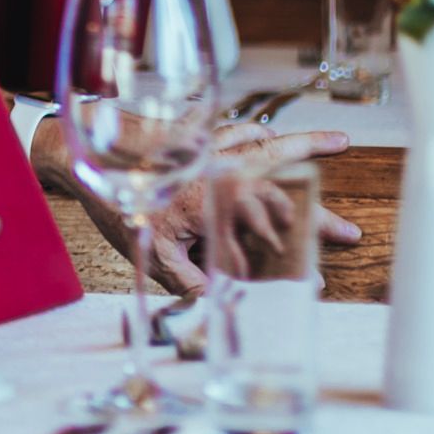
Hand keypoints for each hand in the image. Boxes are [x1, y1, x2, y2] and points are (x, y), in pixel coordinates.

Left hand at [38, 121, 361, 293]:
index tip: (315, 285)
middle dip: (318, 214)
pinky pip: (241, 126)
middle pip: (283, 191)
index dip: (289, 266)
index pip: (264, 237)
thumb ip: (189, 279)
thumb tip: (221, 307)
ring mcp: (213, 145)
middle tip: (350, 233)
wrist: (83, 149)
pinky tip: (274, 131)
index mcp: (215, 200)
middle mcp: (222, 169)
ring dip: (305, 144)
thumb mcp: (150, 251)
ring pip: (270, 144)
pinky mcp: (199, 129)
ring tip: (339, 140)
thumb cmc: (115, 201)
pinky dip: (263, 129)